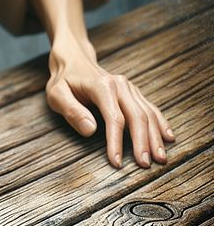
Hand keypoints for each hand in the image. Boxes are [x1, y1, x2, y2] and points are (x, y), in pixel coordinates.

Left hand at [45, 39, 174, 168]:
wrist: (74, 61)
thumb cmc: (64, 81)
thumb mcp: (57, 95)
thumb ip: (72, 111)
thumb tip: (90, 130)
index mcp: (102, 87)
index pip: (114, 118)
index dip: (117, 142)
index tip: (117, 162)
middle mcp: (120, 85)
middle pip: (137, 117)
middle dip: (143, 143)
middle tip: (145, 165)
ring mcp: (129, 88)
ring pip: (148, 113)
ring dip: (155, 137)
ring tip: (160, 158)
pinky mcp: (133, 92)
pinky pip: (151, 108)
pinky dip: (160, 123)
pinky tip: (168, 137)